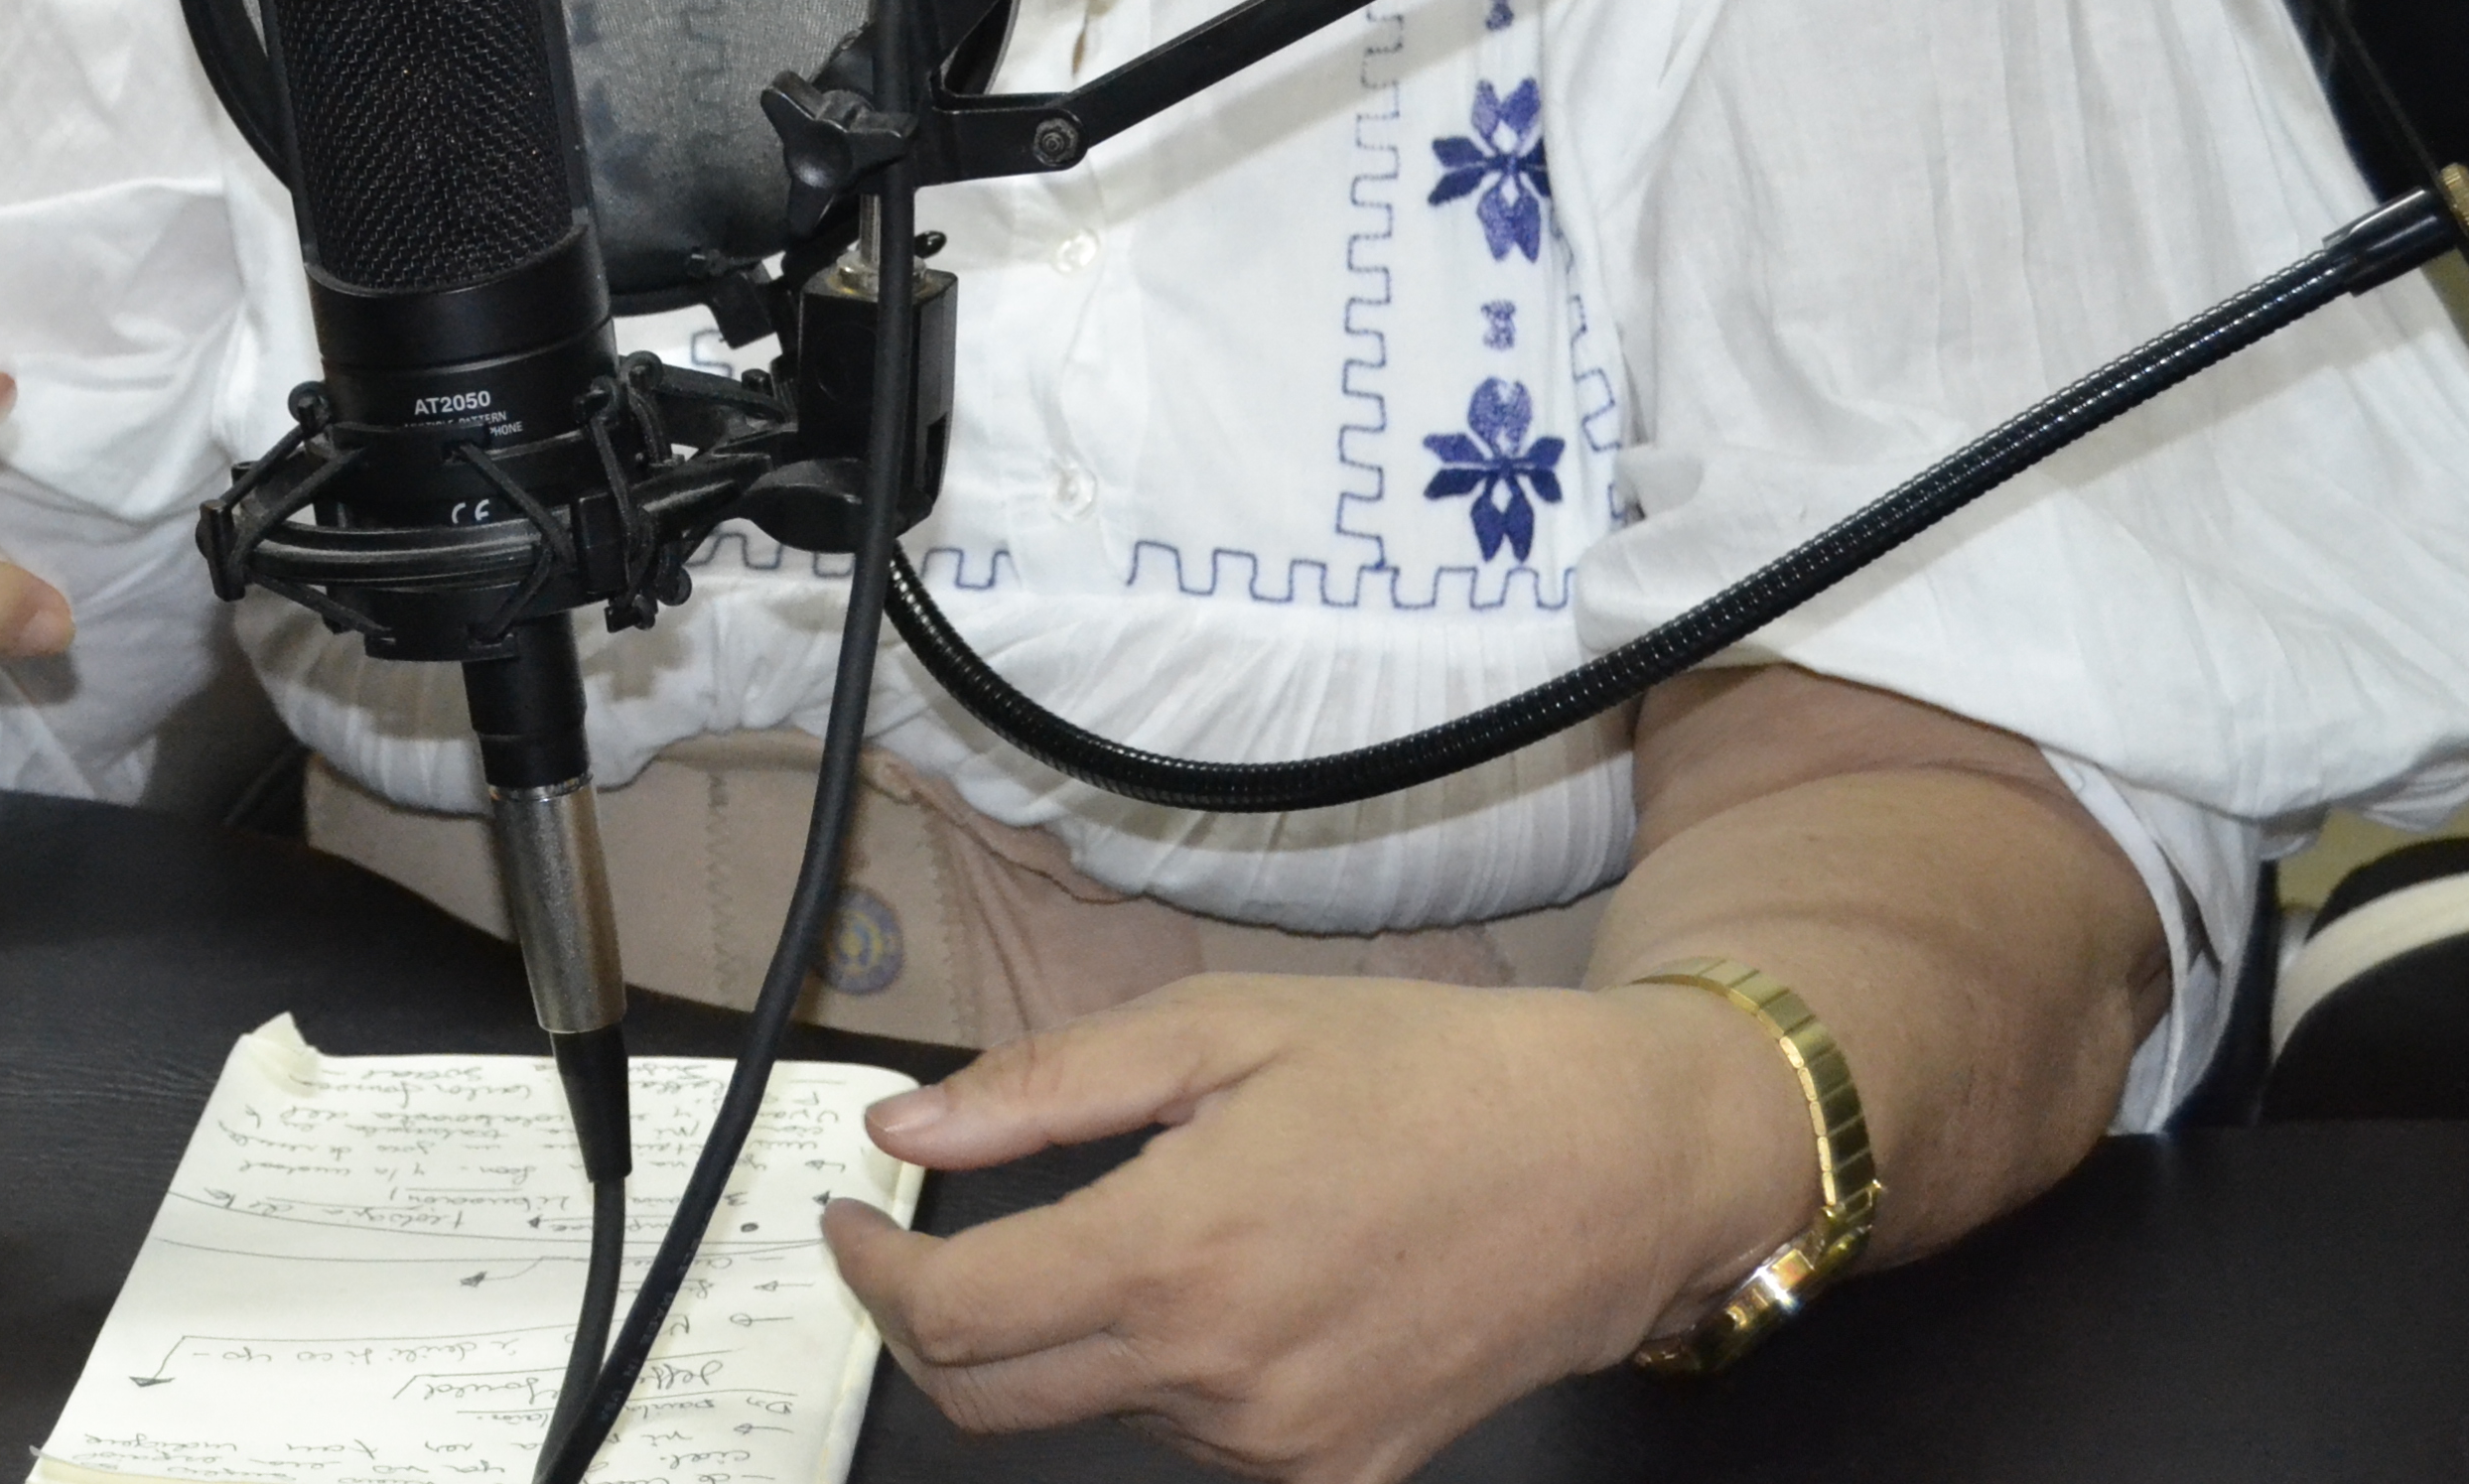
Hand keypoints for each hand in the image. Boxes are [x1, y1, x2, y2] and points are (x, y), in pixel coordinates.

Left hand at [823, 974, 1811, 1482]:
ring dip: (1065, 1336)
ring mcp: (1279, 1450)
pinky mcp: (1334, 1478)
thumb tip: (902, 1129)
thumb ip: (1045, 1089)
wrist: (1613, 1168)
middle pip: (991, 1398)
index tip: (855, 1217)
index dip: (873, 1271)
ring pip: (1092, 1411)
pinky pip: (1189, 1442)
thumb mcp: (1223, 1029)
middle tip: (922, 1238)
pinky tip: (1215, 1290)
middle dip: (928, 1320)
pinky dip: (1157, 1374)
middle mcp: (1216, 1380)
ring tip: (1138, 1225)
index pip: (952, 1316)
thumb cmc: (1423, 1073)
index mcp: (1175, 1257)